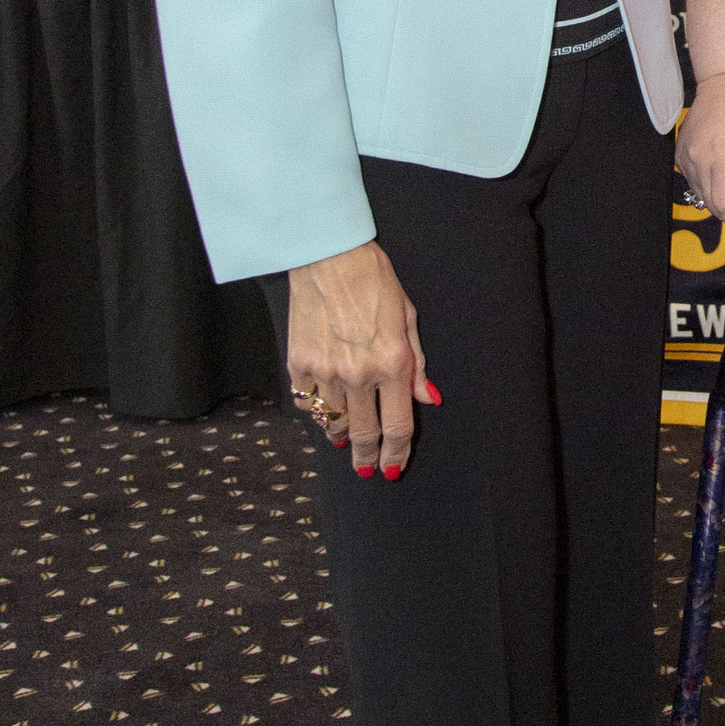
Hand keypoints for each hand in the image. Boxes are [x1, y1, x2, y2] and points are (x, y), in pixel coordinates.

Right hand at [287, 241, 439, 478]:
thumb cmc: (374, 280)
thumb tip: (427, 399)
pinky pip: (307, 401)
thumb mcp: (408, 318)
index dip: (396, 454)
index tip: (393, 468)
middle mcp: (358, 374)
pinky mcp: (298, 362)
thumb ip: (416, 364)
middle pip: (362, 434)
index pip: (397, 426)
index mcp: (391, 364)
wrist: (328, 256)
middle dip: (367, 458)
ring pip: (331, 423)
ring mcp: (324, 371)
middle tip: (367, 469)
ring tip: (345, 441)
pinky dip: (316, 410)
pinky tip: (324, 409)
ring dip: (339, 436)